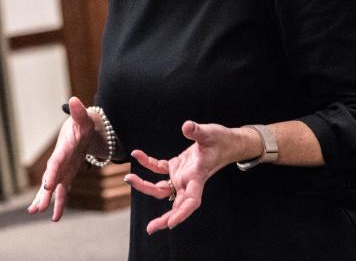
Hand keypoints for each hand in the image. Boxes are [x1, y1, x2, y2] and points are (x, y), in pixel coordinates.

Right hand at [27, 97, 96, 221]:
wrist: (79, 131)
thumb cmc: (82, 124)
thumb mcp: (83, 118)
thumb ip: (79, 112)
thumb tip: (74, 100)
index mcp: (63, 149)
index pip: (56, 162)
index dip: (51, 173)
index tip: (47, 185)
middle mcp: (59, 162)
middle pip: (50, 179)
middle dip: (43, 193)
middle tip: (36, 208)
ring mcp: (61, 171)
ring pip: (52, 188)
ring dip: (44, 200)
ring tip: (35, 212)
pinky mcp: (66, 177)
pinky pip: (62, 193)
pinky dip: (58, 205)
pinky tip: (54, 218)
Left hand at [124, 120, 239, 234]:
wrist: (226, 142)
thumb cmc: (221, 140)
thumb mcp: (210, 133)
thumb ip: (197, 131)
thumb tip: (187, 126)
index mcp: (198, 177)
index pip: (192, 200)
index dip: (182, 213)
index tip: (171, 224)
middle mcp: (188, 180)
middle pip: (174, 203)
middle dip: (163, 217)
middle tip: (150, 229)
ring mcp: (182, 175)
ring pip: (161, 189)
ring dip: (145, 186)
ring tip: (128, 178)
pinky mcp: (177, 167)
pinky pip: (159, 170)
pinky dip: (148, 164)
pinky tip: (137, 154)